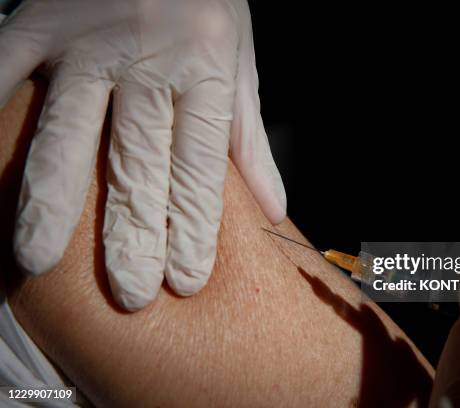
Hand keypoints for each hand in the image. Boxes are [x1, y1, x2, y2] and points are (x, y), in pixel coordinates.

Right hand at [0, 0, 285, 310]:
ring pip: (69, 130)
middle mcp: (147, 63)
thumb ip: (248, 140)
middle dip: (131, 230)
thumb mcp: (240, 66)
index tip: (184, 280)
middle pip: (138, 160)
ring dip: (53, 197)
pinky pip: (8, 72)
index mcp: (204, 73)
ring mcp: (87, 44)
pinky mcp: (40, 26)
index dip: (191, 226)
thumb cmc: (207, 7)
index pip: (198, 166)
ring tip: (38, 257)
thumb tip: (275, 210)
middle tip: (127, 292)